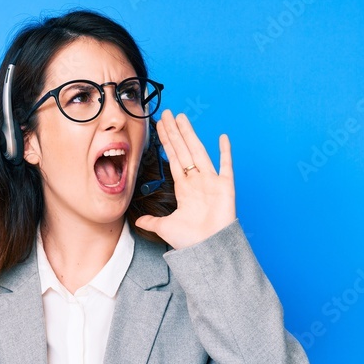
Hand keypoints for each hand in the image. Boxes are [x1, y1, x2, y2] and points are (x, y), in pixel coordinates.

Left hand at [134, 109, 235, 250]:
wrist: (208, 250)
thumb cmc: (190, 241)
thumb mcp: (165, 228)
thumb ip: (152, 221)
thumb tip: (138, 221)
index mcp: (184, 188)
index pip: (174, 158)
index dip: (167, 142)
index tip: (160, 126)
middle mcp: (197, 181)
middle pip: (184, 150)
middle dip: (175, 132)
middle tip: (168, 113)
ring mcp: (211, 182)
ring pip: (198, 152)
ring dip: (190, 134)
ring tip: (182, 117)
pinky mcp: (225, 187)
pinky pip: (226, 166)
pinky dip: (225, 152)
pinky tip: (222, 137)